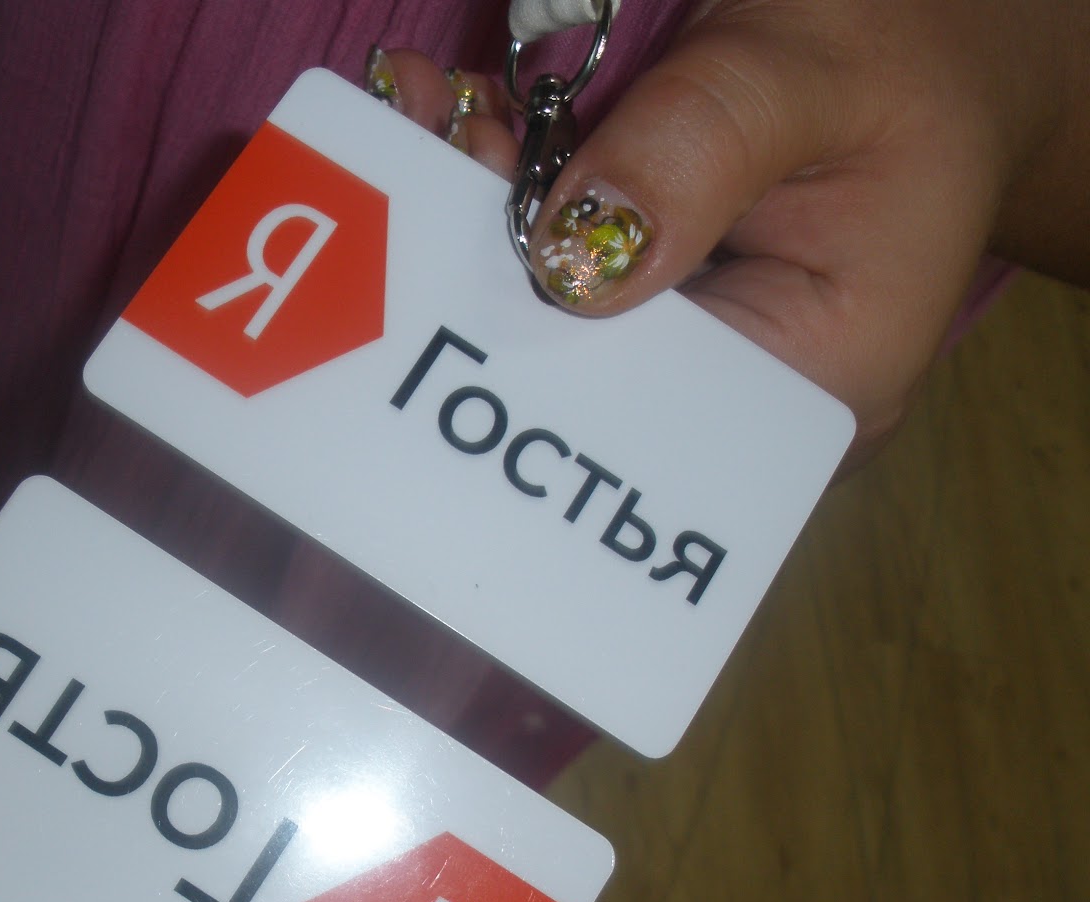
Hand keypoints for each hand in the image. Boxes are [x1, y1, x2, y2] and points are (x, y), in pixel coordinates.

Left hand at [370, 0, 1088, 464]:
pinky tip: (453, 116)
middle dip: (481, 274)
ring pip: (546, 314)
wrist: (916, 48)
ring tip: (422, 115)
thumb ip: (700, 151)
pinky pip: (552, 262)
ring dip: (472, 219)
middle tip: (420, 156)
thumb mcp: (811, 80)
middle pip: (575, 375)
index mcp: (807, 390)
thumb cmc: (903, 64)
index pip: (639, 418)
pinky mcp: (642, 299)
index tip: (457, 256)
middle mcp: (730, 394)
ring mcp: (679, 347)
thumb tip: (566, 258)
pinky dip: (497, 190)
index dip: (531, 351)